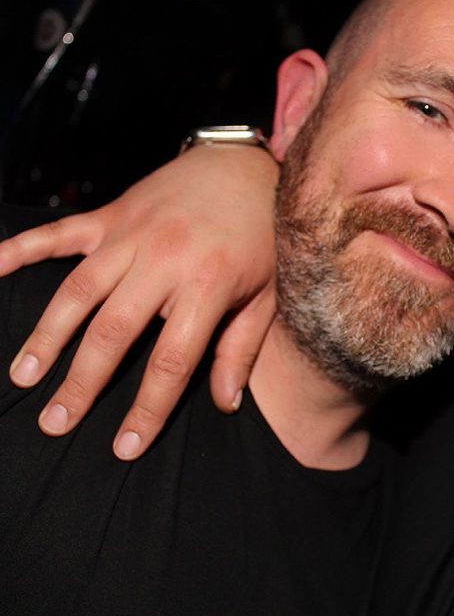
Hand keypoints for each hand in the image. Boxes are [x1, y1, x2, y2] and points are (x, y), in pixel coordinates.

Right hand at [0, 144, 278, 459]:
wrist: (247, 168)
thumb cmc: (262, 238)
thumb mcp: (266, 296)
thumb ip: (241, 349)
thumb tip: (226, 404)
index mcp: (207, 287)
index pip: (171, 362)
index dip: (147, 409)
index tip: (125, 447)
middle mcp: (163, 261)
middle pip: (112, 332)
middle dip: (81, 383)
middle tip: (54, 424)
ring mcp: (131, 236)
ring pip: (77, 291)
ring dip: (47, 334)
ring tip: (24, 376)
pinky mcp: (111, 215)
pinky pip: (58, 233)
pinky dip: (21, 249)